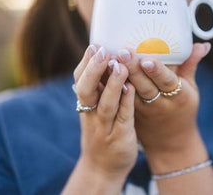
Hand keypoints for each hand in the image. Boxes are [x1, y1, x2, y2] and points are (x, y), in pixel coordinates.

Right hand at [72, 45, 137, 181]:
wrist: (102, 169)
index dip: (86, 62)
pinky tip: (132, 89)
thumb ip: (98, 87)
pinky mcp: (120, 136)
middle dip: (94, 69)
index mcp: (85, 104)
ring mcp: (104, 127)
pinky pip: (122, 118)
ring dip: (112, 84)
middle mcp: (91, 114)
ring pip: (105, 104)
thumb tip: (103, 57)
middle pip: (87, 89)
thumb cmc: (101, 131)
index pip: (80, 79)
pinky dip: (126, 103)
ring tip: (120, 66)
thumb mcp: (94, 109)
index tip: (95, 44)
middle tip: (104, 51)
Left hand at [116, 43, 210, 157]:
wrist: (170, 144)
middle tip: (122, 50)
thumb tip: (202, 44)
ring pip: (128, 93)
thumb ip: (191, 65)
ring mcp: (141, 110)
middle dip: (133, 68)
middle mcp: (159, 104)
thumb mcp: (190, 89)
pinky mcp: (129, 113)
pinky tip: (100, 71)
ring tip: (109, 59)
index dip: (157, 71)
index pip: (167, 82)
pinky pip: (118, 99)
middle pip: (144, 86)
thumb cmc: (183, 109)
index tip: (146, 60)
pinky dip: (109, 86)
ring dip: (117, 77)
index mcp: (178, 96)